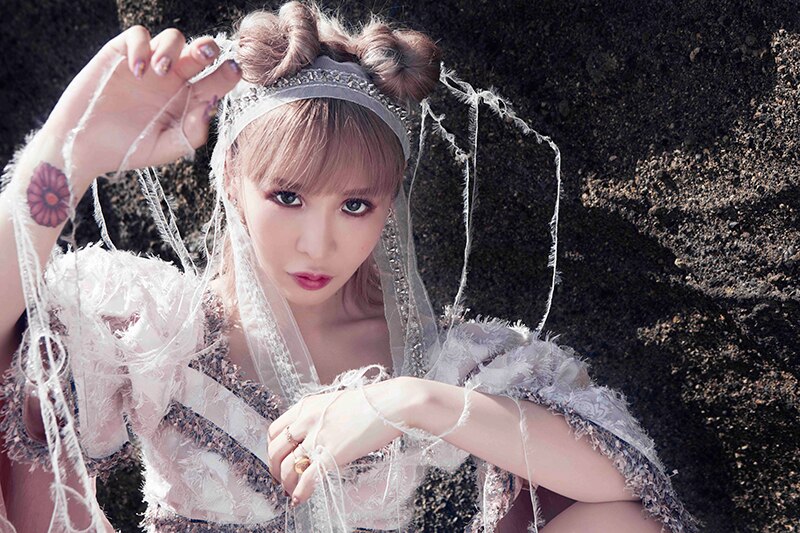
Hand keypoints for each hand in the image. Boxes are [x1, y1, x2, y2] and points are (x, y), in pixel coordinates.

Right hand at [42, 25, 241, 178]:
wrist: (85, 146)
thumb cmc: (128, 149)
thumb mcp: (167, 148)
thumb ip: (192, 131)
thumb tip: (211, 107)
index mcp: (190, 100)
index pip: (216, 81)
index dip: (228, 73)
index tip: (233, 71)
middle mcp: (174, 80)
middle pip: (200, 52)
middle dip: (208, 48)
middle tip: (206, 54)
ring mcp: (149, 65)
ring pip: (173, 38)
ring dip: (171, 49)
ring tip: (160, 71)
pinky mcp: (122, 54)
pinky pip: (138, 35)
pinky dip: (141, 46)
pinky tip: (137, 70)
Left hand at [266, 376, 421, 505]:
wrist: (392, 404)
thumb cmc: (372, 403)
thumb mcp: (336, 403)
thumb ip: (320, 417)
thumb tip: (315, 434)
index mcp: (307, 406)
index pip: (275, 430)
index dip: (273, 448)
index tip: (279, 458)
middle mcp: (307, 420)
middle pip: (276, 450)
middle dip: (275, 469)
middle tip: (282, 479)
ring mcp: (318, 437)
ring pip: (288, 467)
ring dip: (286, 484)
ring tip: (292, 492)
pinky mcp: (332, 453)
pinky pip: (307, 478)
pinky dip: (300, 492)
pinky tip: (300, 499)